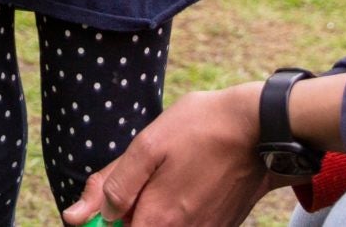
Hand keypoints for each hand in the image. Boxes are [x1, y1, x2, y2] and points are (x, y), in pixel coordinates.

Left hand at [65, 83, 279, 226]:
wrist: (263, 128)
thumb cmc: (202, 128)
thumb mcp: (149, 145)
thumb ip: (114, 185)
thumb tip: (83, 217)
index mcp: (157, 220)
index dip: (104, 221)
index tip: (104, 202)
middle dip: (129, 212)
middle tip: (140, 176)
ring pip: (163, 225)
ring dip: (153, 207)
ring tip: (168, 172)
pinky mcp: (221, 225)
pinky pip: (186, 223)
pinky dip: (177, 208)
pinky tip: (186, 177)